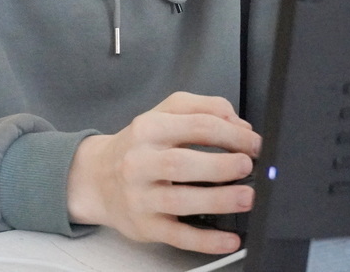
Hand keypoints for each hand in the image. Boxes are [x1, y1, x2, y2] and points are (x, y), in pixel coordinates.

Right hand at [67, 92, 259, 253]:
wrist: (96, 177)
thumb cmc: (138, 146)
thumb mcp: (164, 114)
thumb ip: (203, 109)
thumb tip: (239, 124)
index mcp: (149, 128)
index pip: (197, 126)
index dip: (232, 134)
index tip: (254, 143)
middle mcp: (141, 162)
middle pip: (183, 163)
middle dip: (222, 165)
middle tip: (248, 166)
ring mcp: (141, 197)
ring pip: (181, 200)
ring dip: (219, 200)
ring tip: (246, 197)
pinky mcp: (145, 226)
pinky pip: (178, 235)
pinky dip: (206, 240)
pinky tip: (228, 239)